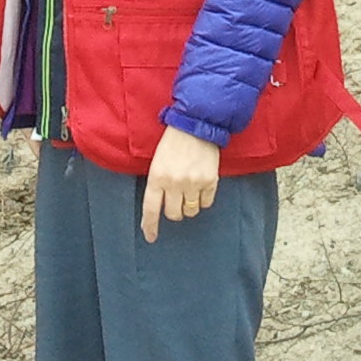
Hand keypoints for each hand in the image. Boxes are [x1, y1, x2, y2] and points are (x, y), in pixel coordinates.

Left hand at [140, 125, 219, 242]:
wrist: (196, 124)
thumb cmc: (173, 141)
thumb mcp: (158, 160)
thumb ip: (158, 182)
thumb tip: (161, 205)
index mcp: (157, 176)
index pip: (151, 208)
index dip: (150, 225)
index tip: (151, 237)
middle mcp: (174, 183)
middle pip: (173, 214)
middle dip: (174, 211)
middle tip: (176, 199)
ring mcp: (193, 183)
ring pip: (191, 211)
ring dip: (189, 205)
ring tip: (189, 189)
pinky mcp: (210, 181)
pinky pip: (206, 203)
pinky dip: (203, 199)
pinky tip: (201, 186)